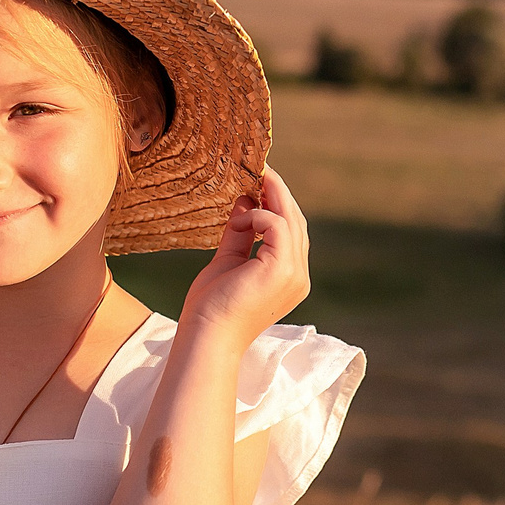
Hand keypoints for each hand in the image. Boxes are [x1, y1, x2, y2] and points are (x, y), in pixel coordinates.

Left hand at [179, 165, 310, 347]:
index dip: (278, 205)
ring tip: (255, 177)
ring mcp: (294, 274)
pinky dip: (260, 215)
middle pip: (296, 223)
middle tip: (261, 169)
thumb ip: (239, 233)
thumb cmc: (211, 307)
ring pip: (291, 220)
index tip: (259, 183)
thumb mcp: (227, 260)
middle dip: (278, 194)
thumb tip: (244, 200)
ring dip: (272, 196)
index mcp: (289, 278)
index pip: (291, 233)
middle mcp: (298, 276)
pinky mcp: (282, 269)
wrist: (205, 336)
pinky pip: (278, 225)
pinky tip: (241, 217)